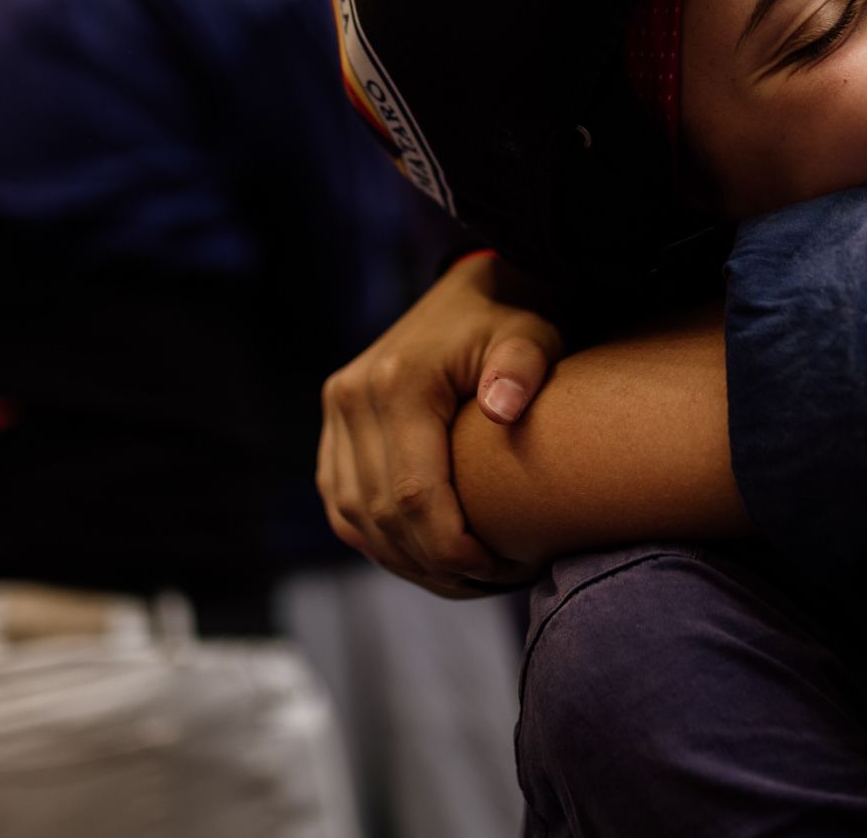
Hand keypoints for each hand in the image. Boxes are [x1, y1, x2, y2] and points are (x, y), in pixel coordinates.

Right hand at [317, 251, 565, 597]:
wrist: (477, 286)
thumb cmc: (514, 316)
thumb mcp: (532, 334)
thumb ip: (522, 367)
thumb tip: (504, 409)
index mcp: (398, 382)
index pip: (415, 497)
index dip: (456, 552)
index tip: (507, 569)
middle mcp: (353, 397)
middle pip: (383, 518)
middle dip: (438, 567)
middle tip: (496, 581)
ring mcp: (337, 412)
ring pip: (356, 519)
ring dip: (407, 562)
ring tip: (466, 579)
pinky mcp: (334, 425)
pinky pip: (342, 503)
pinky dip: (378, 540)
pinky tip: (425, 557)